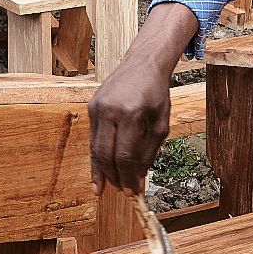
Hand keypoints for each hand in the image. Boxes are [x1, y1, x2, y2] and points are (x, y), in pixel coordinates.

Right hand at [89, 2, 197, 194]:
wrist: (144, 62)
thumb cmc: (156, 92)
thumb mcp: (162, 121)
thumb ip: (150, 150)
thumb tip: (139, 178)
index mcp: (131, 113)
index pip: (125, 156)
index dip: (129, 176)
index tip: (133, 191)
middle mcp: (110, 110)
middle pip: (105, 155)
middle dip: (113, 177)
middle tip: (120, 191)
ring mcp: (97, 107)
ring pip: (95, 148)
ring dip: (101, 170)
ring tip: (106, 186)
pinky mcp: (91, 106)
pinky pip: (94, 136)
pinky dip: (98, 154)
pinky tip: (101, 167)